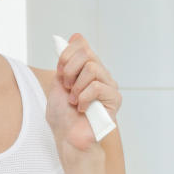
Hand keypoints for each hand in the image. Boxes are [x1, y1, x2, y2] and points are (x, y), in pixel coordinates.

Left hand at [47, 33, 121, 152]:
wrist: (67, 137)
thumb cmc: (63, 115)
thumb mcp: (58, 81)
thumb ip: (67, 60)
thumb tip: (77, 36)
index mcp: (88, 68)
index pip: (82, 45)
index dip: (66, 56)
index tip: (59, 73)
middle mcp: (101, 75)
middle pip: (87, 53)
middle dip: (69, 70)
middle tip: (66, 87)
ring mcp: (109, 86)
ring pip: (92, 68)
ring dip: (76, 86)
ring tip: (74, 101)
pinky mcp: (114, 100)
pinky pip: (97, 86)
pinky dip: (83, 98)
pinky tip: (82, 108)